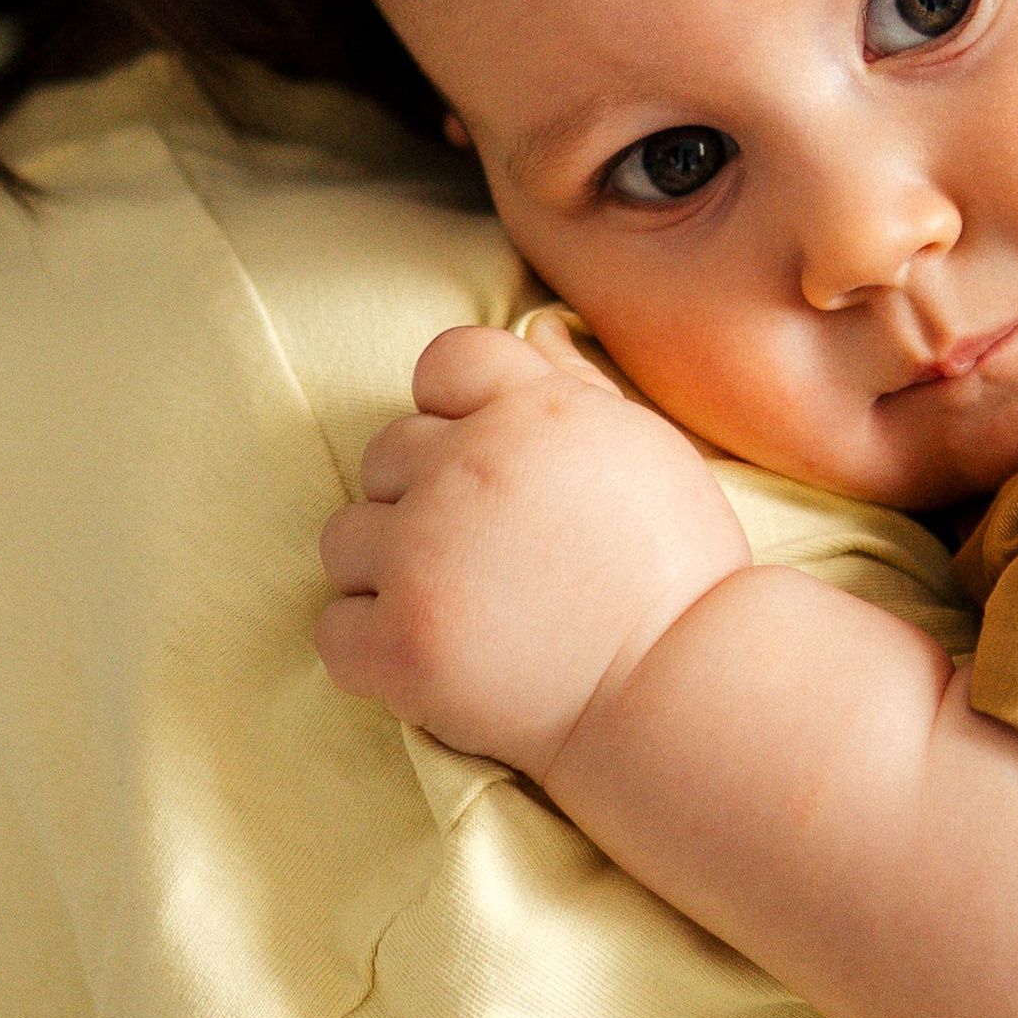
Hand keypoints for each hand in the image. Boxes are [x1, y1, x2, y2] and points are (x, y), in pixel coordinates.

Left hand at [316, 319, 750, 776]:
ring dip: (388, 569)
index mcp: (531, 409)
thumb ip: (574, 384)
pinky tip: (433, 655)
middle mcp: (467, 467)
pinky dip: (371, 646)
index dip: (456, 407)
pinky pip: (334, 628)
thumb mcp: (644, 446)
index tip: (488, 461)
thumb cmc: (676, 569)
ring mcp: (425, 557)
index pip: (444, 360)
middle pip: (386, 453)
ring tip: (458, 606)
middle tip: (486, 554)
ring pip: (346, 537)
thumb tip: (532, 328)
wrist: (683, 688)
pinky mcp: (402, 644)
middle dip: (423, 496)